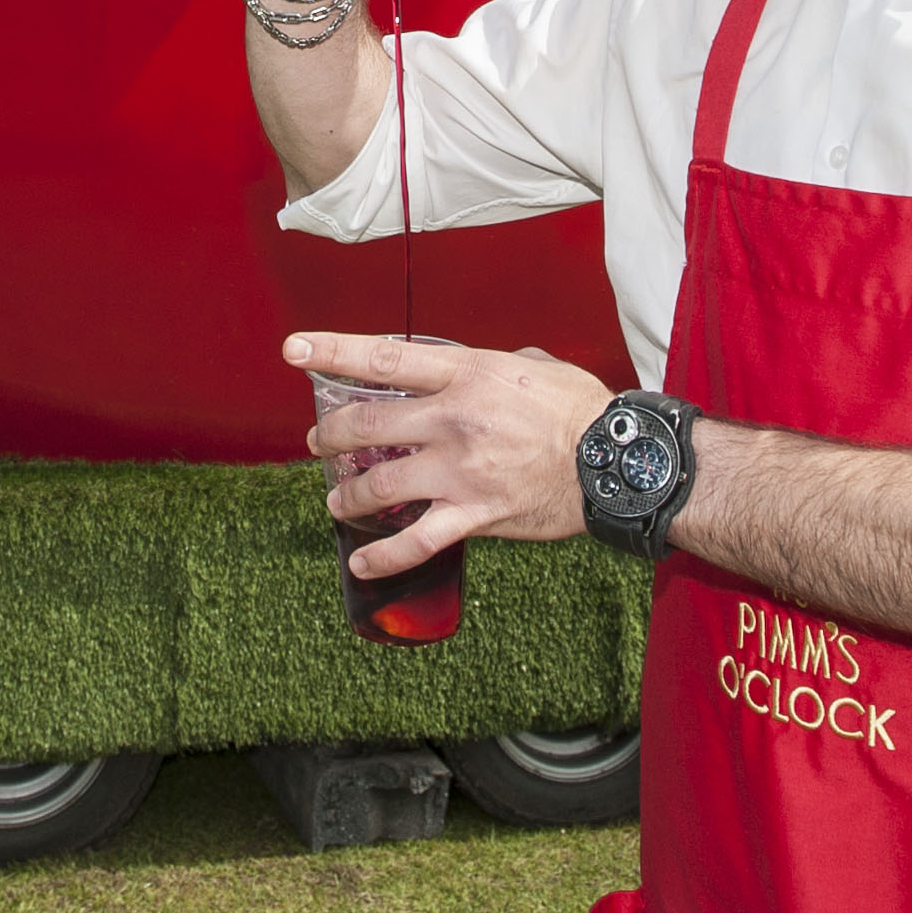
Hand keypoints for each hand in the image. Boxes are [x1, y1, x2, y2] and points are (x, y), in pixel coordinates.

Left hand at [284, 330, 614, 579]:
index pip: (383, 360)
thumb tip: (486, 365)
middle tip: (319, 441)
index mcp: (465, 375)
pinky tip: (360, 562)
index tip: (295, 349)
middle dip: (332, 435)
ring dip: (347, 495)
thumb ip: (496, 363)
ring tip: (335, 501)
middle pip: (367, 425)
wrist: (616, 462)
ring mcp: (459, 471)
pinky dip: (383, 556)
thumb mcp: (533, 364)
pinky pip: (416, 542)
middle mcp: (452, 420)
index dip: (332, 352)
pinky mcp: (474, 515)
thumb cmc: (580, 408)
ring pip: (379, 485)